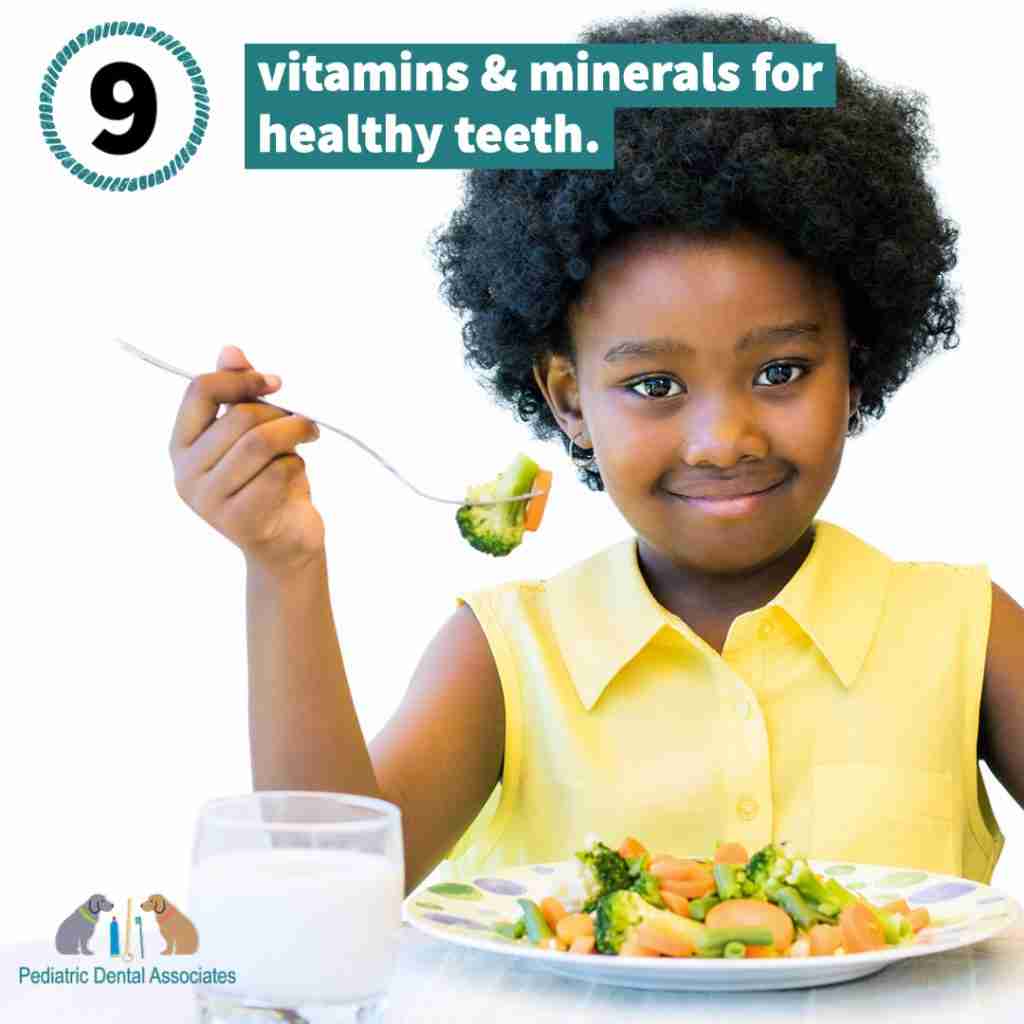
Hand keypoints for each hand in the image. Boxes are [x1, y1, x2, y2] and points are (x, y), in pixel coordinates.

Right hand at [168, 345, 324, 574]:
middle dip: (281, 413)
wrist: (286, 545)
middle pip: (239, 418)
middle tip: (305, 420)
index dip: (242, 378)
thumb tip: (230, 350)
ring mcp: (209, 501)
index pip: (200, 392)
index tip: (276, 382)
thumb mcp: (253, 434)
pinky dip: (297, 467)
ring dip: (293, 434)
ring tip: (308, 436)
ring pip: (259, 443)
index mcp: (182, 445)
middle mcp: (187, 474)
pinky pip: (277, 474)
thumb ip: (239, 395)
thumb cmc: (270, 483)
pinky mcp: (240, 521)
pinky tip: (298, 476)